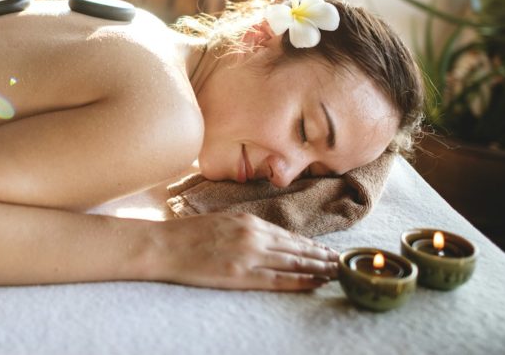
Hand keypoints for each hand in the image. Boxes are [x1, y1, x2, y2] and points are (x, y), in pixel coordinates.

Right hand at [158, 212, 338, 290]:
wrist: (162, 244)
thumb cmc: (185, 235)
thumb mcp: (220, 222)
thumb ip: (243, 229)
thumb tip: (263, 238)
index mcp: (247, 221)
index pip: (287, 236)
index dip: (310, 245)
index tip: (326, 251)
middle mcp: (253, 235)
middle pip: (297, 248)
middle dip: (321, 256)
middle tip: (342, 263)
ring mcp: (248, 254)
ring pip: (294, 262)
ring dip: (319, 268)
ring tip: (337, 273)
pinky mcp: (240, 274)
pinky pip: (278, 279)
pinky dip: (301, 281)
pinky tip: (316, 283)